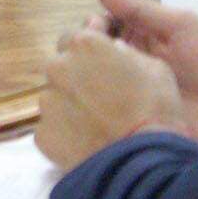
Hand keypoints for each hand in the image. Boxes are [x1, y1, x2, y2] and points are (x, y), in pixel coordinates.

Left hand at [36, 30, 186, 170]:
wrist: (143, 161)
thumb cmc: (156, 108)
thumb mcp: (155, 67)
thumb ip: (126, 52)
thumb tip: (115, 50)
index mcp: (84, 44)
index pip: (75, 37)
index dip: (89, 52)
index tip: (102, 64)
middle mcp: (58, 67)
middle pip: (60, 66)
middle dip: (76, 76)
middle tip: (101, 97)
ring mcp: (47, 101)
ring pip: (55, 98)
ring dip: (71, 105)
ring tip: (96, 124)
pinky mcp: (42, 133)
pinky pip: (52, 127)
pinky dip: (66, 133)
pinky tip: (88, 142)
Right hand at [87, 0, 197, 149]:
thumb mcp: (181, 26)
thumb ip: (139, 9)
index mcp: (138, 43)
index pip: (96, 31)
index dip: (88, 28)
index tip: (94, 30)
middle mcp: (129, 70)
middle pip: (87, 61)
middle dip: (79, 56)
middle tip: (91, 59)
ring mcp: (130, 102)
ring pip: (89, 92)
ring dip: (81, 86)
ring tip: (88, 84)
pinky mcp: (133, 130)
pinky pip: (104, 124)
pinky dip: (91, 118)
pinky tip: (90, 111)